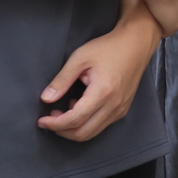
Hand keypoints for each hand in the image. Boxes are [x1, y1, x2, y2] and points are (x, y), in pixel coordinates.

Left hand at [37, 13, 162, 141]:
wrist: (136, 44)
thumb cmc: (108, 47)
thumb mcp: (80, 58)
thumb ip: (62, 80)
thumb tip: (46, 99)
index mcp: (103, 92)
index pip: (75, 119)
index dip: (55, 124)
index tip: (41, 120)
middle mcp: (114, 105)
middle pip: (83, 133)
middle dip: (62, 131)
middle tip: (50, 118)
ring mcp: (120, 109)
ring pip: (92, 132)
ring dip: (74, 128)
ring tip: (63, 111)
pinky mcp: (123, 109)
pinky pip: (101, 125)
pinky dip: (86, 123)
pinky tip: (80, 106)